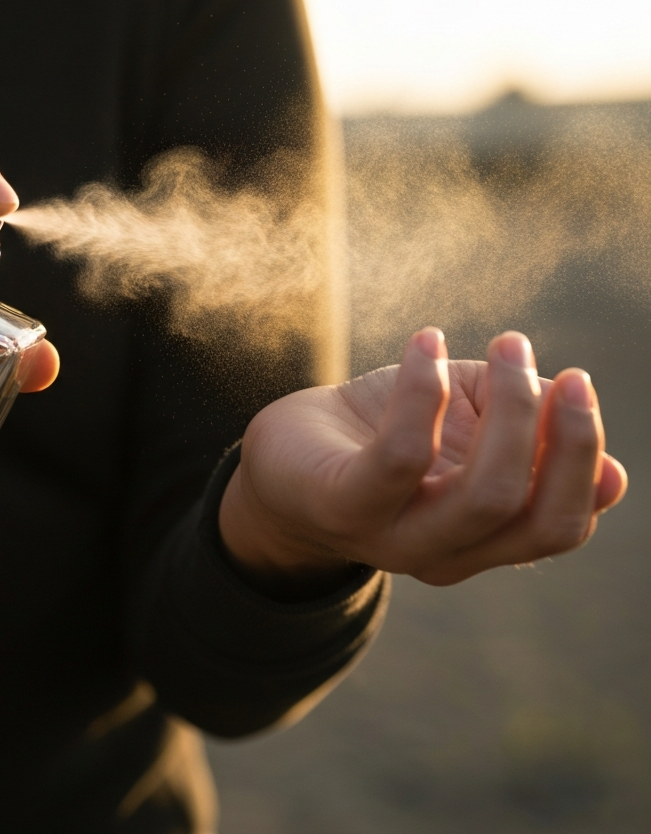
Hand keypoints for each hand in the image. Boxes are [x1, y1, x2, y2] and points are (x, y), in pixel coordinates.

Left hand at [219, 329, 625, 585]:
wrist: (283, 451)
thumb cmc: (380, 431)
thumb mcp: (464, 425)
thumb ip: (526, 436)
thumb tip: (609, 460)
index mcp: (479, 538)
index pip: (558, 526)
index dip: (587, 464)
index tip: (577, 386)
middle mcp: (442, 551)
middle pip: (531, 517)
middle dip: (564, 435)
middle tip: (556, 365)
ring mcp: (391, 537)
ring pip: (482, 496)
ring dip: (512, 409)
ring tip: (508, 344)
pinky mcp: (343, 505)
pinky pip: (404, 455)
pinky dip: (426, 391)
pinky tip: (426, 341)